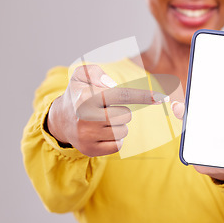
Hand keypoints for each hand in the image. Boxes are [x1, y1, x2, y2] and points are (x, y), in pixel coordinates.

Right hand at [46, 64, 167, 156]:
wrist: (60, 120)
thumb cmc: (78, 94)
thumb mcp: (81, 75)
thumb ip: (95, 72)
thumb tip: (111, 84)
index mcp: (86, 97)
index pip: (122, 95)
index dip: (144, 96)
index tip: (162, 98)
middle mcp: (85, 118)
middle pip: (126, 115)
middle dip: (121, 110)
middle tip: (106, 109)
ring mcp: (87, 136)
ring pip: (123, 131)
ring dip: (118, 124)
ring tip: (102, 120)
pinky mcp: (91, 150)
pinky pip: (118, 145)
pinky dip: (115, 138)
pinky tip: (102, 132)